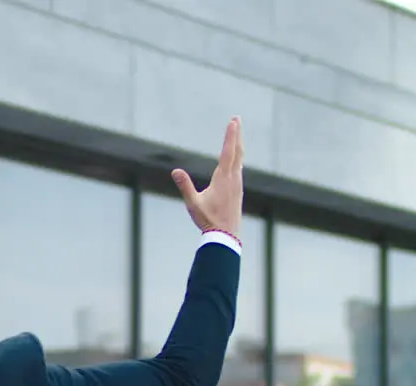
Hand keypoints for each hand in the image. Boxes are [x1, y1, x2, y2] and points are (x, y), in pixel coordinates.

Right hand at [172, 117, 243, 237]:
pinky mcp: (238, 190)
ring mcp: (238, 184)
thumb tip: (175, 171)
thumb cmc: (208, 220)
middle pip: (237, 151)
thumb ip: (185, 186)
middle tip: (237, 119)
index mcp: (223, 178)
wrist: (226, 236)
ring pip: (240, 159)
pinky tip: (236, 159)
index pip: (228, 151)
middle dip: (237, 134)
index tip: (233, 121)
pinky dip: (238, 157)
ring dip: (238, 145)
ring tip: (236, 135)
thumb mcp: (193, 204)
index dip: (231, 135)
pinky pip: (239, 168)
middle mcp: (233, 178)